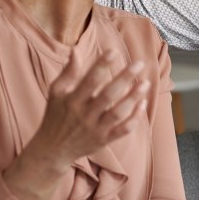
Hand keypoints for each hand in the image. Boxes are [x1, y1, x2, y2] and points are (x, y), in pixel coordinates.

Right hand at [25, 50, 149, 170]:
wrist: (53, 149)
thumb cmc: (55, 115)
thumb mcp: (56, 92)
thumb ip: (68, 72)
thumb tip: (75, 50)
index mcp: (72, 100)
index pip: (89, 80)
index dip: (102, 65)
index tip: (114, 51)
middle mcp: (84, 115)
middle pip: (108, 95)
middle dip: (124, 78)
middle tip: (139, 64)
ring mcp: (96, 129)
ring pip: (118, 113)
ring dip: (133, 98)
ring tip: (145, 83)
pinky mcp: (104, 140)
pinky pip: (123, 130)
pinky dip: (134, 118)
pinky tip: (142, 104)